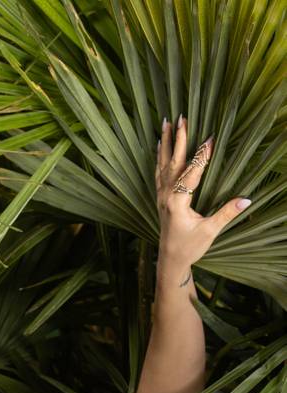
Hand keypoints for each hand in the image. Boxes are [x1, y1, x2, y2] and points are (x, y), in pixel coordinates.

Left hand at [156, 116, 250, 268]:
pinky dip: (160, 157)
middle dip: (179, 139)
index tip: (210, 138)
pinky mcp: (160, 199)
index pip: (192, 173)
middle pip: (173, 162)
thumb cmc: (189, 248)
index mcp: (177, 202)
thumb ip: (227, 214)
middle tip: (182, 117)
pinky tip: (160, 145)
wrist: (170, 261)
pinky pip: (159, 173)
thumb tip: (247, 200)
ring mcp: (161, 197)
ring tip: (167, 122)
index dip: (202, 156)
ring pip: (163, 164)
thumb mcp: (210, 231)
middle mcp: (166, 196)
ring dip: (166, 143)